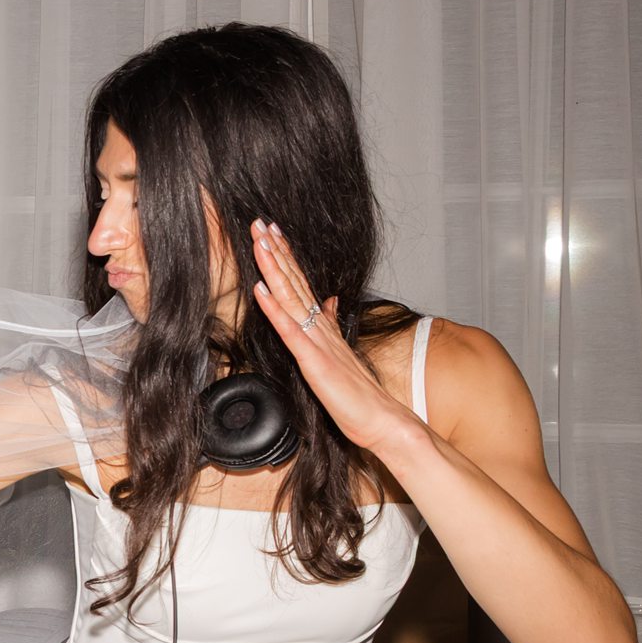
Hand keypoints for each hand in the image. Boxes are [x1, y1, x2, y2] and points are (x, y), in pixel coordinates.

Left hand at [249, 219, 420, 454]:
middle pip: (295, 282)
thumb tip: (326, 302)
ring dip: (275, 268)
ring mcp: (318, 342)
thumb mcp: (339, 354)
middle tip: (259, 222)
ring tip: (260, 242)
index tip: (272, 233)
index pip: (301, 284)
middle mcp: (321, 327)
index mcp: (323, 326)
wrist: (382, 421)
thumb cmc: (358, 394)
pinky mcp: (314, 361)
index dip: (287, 257)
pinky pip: (291, 331)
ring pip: (292, 297)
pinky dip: (275, 309)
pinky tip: (261, 291)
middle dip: (277, 251)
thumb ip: (329, 325)